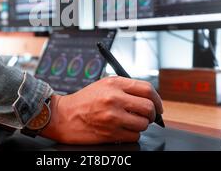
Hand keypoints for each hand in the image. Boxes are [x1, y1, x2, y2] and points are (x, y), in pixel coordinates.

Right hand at [40, 76, 163, 144]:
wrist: (62, 116)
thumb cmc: (83, 101)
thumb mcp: (104, 85)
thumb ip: (126, 89)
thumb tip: (149, 98)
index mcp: (114, 84)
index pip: (147, 89)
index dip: (157, 99)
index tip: (158, 106)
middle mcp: (114, 98)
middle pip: (149, 107)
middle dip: (152, 115)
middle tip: (147, 116)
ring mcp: (112, 117)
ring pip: (143, 124)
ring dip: (140, 125)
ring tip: (129, 123)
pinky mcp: (110, 133)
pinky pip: (134, 136)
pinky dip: (131, 135)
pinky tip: (121, 130)